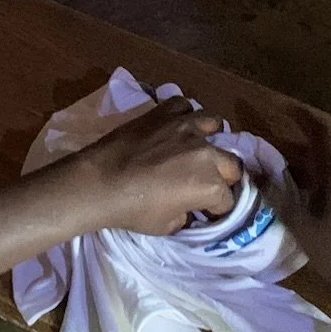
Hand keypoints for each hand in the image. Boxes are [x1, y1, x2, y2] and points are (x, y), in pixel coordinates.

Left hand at [62, 98, 240, 234]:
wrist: (98, 182)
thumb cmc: (132, 209)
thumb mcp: (167, 226)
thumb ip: (186, 213)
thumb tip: (188, 206)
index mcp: (210, 185)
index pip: (227, 200)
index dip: (217, 209)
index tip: (207, 211)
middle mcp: (206, 153)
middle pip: (232, 164)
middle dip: (222, 177)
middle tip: (205, 183)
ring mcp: (186, 127)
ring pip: (215, 124)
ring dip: (211, 138)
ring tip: (197, 147)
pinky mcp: (164, 112)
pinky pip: (185, 106)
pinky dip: (184, 115)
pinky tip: (176, 126)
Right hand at [264, 110, 330, 286]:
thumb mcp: (301, 226)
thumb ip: (278, 197)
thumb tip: (256, 172)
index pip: (320, 132)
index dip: (301, 116)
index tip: (281, 106)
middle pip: (323, 150)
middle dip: (294, 146)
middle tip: (267, 150)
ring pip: (330, 167)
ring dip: (306, 166)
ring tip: (279, 174)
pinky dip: (318, 180)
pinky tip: (303, 197)